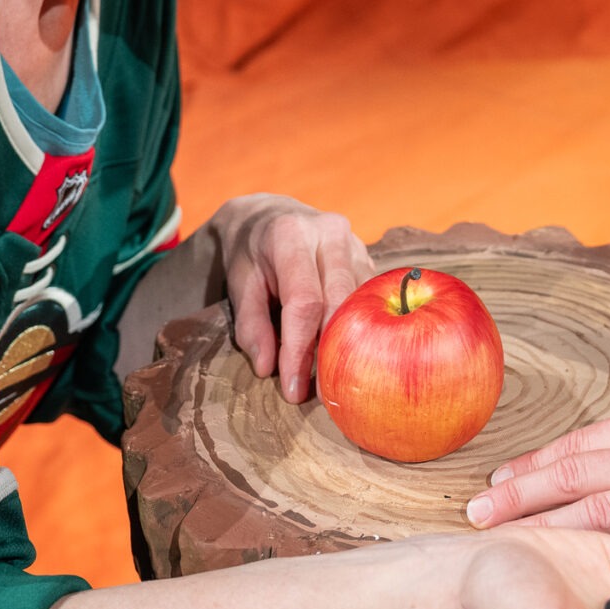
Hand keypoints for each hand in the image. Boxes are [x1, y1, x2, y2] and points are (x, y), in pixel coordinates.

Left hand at [216, 193, 371, 402]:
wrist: (271, 215)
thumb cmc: (252, 253)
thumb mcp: (239, 283)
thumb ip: (251, 325)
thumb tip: (268, 368)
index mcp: (291, 235)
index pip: (304, 301)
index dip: (300, 348)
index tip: (293, 389)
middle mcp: (329, 233)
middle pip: (340, 302)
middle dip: (328, 352)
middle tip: (315, 393)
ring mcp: (355, 242)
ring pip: (361, 302)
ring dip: (348, 343)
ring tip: (332, 379)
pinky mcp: (368, 255)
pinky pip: (370, 298)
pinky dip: (360, 327)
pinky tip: (348, 353)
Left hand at [466, 397, 609, 545]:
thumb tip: (608, 441)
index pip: (579, 445)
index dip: (534, 464)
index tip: (497, 481)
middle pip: (575, 474)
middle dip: (521, 494)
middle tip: (477, 512)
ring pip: (598, 512)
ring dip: (547, 524)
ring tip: (508, 539)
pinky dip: (607, 559)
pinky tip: (578, 573)